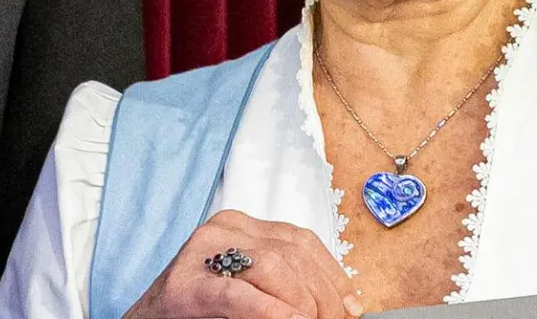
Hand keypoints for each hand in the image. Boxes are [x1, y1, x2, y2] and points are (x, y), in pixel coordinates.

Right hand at [125, 210, 362, 318]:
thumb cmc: (199, 311)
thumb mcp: (250, 288)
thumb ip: (288, 286)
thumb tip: (346, 305)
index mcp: (240, 226)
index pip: (302, 241)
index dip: (333, 276)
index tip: (350, 307)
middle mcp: (222, 230)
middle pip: (293, 254)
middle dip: (323, 295)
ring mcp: (201, 253)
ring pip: (275, 267)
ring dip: (303, 304)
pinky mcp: (186, 285)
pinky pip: (240, 295)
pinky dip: (272, 311)